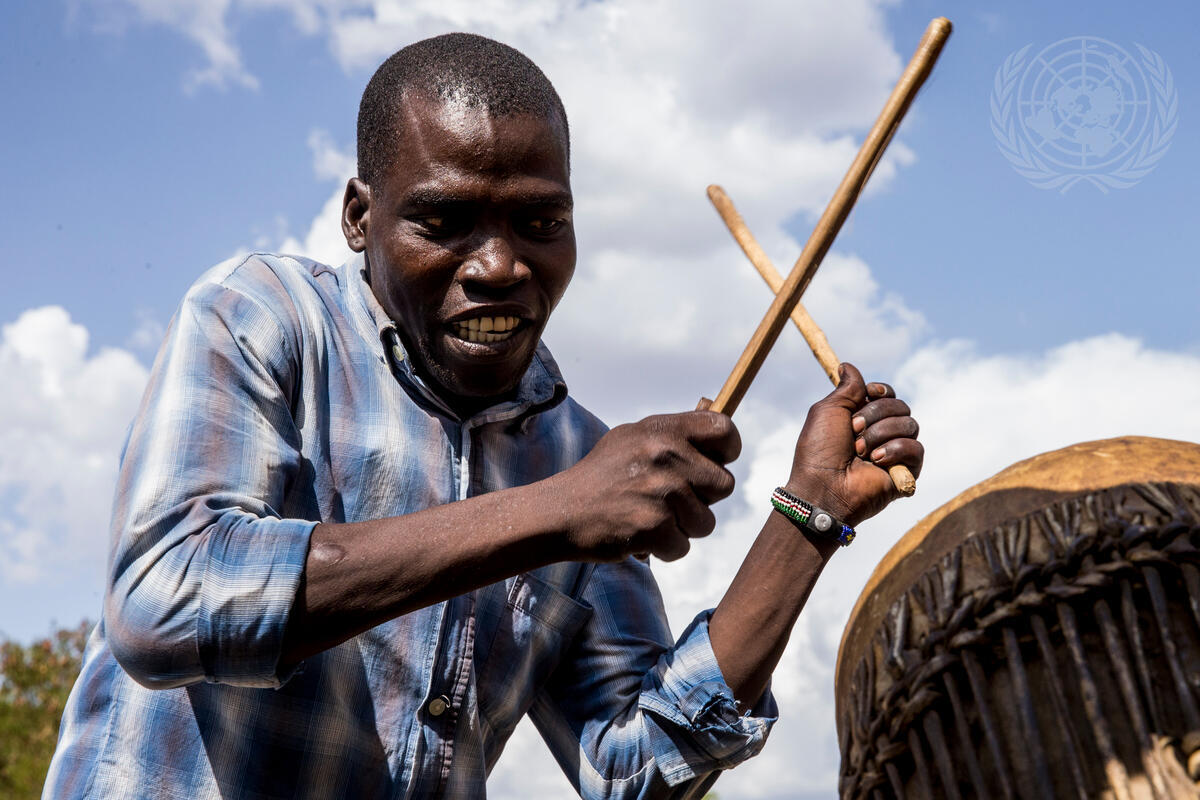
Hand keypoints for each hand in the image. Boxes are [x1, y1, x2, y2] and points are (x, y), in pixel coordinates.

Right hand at [552, 411, 740, 561]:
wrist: (560, 512)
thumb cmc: (602, 476)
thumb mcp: (632, 438)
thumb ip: (674, 434)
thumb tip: (717, 416)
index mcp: (663, 430)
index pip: (725, 431)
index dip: (727, 452)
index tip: (714, 463)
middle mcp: (665, 455)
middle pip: (723, 486)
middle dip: (703, 500)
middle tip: (669, 500)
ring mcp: (661, 491)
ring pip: (706, 522)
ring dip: (683, 528)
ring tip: (650, 517)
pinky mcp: (654, 527)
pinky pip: (683, 546)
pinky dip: (664, 549)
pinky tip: (639, 535)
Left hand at [786, 363, 922, 527]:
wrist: (823, 486)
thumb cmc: (819, 451)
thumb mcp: (828, 410)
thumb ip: (846, 388)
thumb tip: (847, 365)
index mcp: (863, 418)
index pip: (888, 394)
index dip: (880, 392)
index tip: (868, 395)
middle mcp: (881, 433)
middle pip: (900, 406)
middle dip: (875, 414)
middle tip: (853, 430)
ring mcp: (895, 452)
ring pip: (910, 424)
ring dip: (881, 433)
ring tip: (860, 451)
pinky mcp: (907, 471)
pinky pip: (917, 448)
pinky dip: (895, 450)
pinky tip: (876, 461)